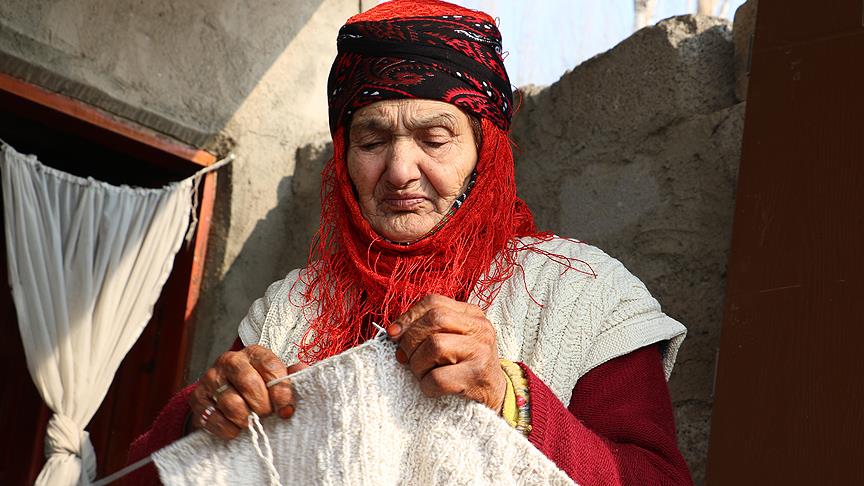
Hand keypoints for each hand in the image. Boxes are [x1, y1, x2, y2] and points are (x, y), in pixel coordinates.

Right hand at [189, 345, 307, 438]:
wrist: (224, 395)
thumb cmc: (257, 386)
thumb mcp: (274, 378)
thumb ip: (290, 376)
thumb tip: (301, 370)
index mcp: (253, 353)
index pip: (270, 366)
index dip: (281, 390)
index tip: (286, 408)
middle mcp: (230, 361)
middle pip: (249, 384)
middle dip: (262, 406)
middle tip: (267, 415)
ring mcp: (211, 379)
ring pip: (232, 404)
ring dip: (246, 419)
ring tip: (252, 421)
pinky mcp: (198, 399)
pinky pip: (215, 419)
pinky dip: (229, 429)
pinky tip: (236, 428)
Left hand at [387, 294, 506, 412]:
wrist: (493, 393)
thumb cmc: (464, 364)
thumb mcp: (452, 338)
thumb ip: (426, 330)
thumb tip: (394, 334)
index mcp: (472, 314)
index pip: (433, 302)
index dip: (408, 317)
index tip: (393, 333)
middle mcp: (479, 328)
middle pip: (433, 320)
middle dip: (410, 341)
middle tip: (406, 357)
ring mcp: (480, 351)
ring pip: (434, 346)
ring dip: (417, 364)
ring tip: (422, 373)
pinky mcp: (476, 376)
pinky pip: (438, 378)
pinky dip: (426, 385)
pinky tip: (432, 387)